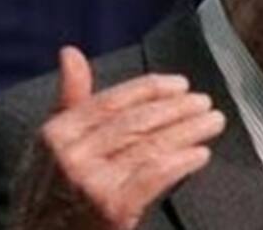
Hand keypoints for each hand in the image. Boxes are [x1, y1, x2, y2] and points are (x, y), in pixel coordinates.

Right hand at [12, 46, 225, 229]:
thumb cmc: (51, 190)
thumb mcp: (53, 144)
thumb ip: (70, 98)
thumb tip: (70, 52)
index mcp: (57, 132)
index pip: (113, 100)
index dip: (151, 89)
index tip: (180, 84)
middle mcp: (72, 155)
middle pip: (137, 122)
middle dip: (177, 108)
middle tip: (205, 102)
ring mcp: (91, 183)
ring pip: (151, 146)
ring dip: (189, 131)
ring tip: (212, 122)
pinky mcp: (112, 210)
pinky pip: (154, 176)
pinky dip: (181, 162)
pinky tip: (200, 154)